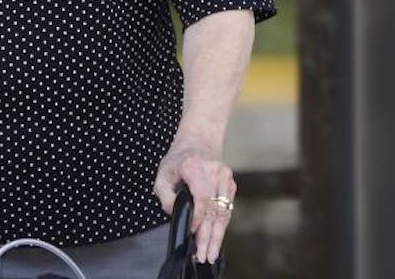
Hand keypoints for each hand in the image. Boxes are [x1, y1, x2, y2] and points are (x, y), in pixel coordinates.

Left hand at [154, 137, 235, 264]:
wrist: (199, 140)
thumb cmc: (179, 157)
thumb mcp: (163, 172)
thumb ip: (164, 194)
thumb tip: (174, 213)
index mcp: (195, 168)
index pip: (201, 198)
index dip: (198, 218)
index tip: (192, 233)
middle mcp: (215, 172)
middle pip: (214, 210)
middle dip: (209, 236)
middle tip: (204, 255)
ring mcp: (226, 178)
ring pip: (224, 212)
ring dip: (217, 235)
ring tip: (211, 253)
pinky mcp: (231, 184)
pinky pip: (227, 209)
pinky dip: (221, 226)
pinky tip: (215, 239)